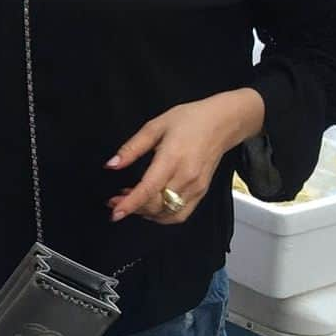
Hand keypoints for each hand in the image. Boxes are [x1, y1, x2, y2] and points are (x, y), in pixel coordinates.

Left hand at [105, 89, 264, 224]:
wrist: (222, 122)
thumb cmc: (190, 120)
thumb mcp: (154, 126)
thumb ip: (132, 148)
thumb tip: (112, 164)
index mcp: (172, 159)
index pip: (148, 189)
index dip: (130, 204)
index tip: (115, 212)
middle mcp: (186, 177)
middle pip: (156, 205)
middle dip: (132, 207)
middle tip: (114, 200)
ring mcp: (196, 187)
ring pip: (167, 212)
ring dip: (146, 212)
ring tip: (131, 201)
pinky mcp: (201, 192)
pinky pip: (181, 214)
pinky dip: (163, 216)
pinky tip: (150, 206)